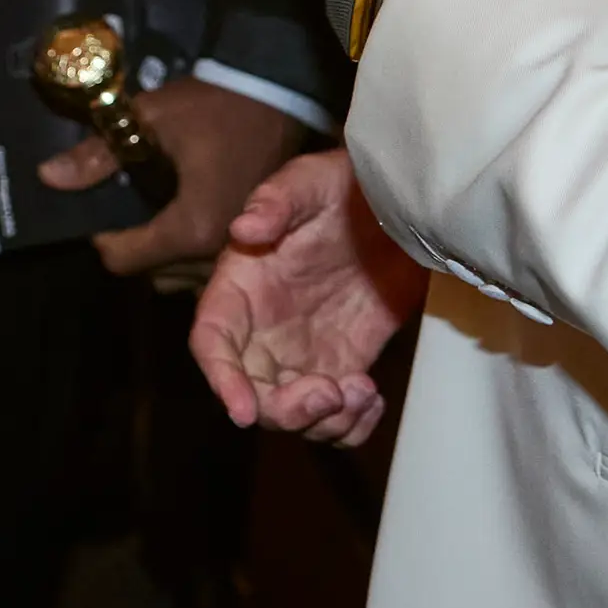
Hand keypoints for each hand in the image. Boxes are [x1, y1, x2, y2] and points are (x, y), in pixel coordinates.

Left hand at [36, 77, 303, 282]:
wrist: (277, 90)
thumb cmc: (212, 105)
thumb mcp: (148, 118)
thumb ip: (97, 155)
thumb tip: (47, 176)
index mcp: (193, 227)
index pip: (124, 259)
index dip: (102, 235)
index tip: (101, 204)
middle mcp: (218, 251)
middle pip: (152, 273)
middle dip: (131, 244)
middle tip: (124, 205)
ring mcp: (240, 249)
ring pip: (180, 274)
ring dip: (159, 250)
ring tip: (151, 209)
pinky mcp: (254, 238)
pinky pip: (206, 264)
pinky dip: (186, 248)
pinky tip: (180, 211)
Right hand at [187, 148, 424, 444]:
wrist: (395, 207)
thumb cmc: (343, 187)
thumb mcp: (309, 181)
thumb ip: (276, 201)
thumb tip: (244, 226)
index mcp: (240, 287)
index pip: (212, 341)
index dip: (220, 378)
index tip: (241, 410)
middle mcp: (262, 329)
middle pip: (252, 392)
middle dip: (284, 411)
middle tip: (329, 394)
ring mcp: (302, 354)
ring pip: (293, 415)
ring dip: (324, 422)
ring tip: (362, 391)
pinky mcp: (341, 366)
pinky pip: (335, 418)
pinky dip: (352, 425)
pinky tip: (371, 396)